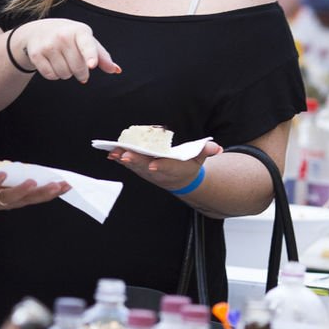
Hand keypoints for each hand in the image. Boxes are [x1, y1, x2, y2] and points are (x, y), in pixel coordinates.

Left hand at [0, 170, 69, 214]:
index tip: (66, 186)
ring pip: (7, 199)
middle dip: (43, 194)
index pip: (32, 198)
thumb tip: (25, 170)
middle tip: (59, 186)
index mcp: (6, 201)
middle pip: (25, 201)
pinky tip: (2, 174)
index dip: (49, 193)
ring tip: (34, 182)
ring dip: (21, 191)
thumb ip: (8, 181)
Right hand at [13, 19, 121, 83]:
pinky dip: (54, 75)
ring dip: (66, 73)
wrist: (37, 31)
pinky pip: (51, 75)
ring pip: (64, 74)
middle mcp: (63, 35)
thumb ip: (101, 56)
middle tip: (76, 64)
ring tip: (62, 61)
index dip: (91, 56)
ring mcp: (48, 44)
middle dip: (80, 72)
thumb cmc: (68, 37)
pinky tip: (52, 63)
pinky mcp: (36, 54)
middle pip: (77, 68)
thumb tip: (116, 70)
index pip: (87, 45)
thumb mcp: (85, 41)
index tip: (92, 65)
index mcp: (79, 30)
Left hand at [107, 140, 221, 189]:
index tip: (152, 165)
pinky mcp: (140, 168)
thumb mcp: (199, 158)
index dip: (160, 166)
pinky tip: (111, 153)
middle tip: (125, 156)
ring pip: (135, 166)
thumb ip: (205, 151)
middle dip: (136, 161)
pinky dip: (119, 160)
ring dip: (124, 160)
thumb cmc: (189, 165)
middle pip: (146, 166)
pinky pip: (129, 164)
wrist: (180, 180)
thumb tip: (217, 148)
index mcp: (173, 168)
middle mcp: (159, 171)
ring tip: (115, 152)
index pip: (167, 167)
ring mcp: (148, 171)